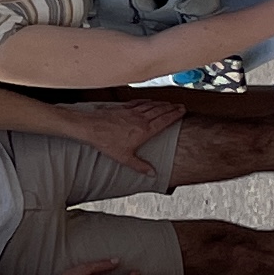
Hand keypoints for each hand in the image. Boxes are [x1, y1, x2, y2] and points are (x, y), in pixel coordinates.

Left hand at [54, 93, 180, 169]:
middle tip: (180, 105)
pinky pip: (138, 102)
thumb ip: (140, 166)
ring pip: (150, 105)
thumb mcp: (125, 158)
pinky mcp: (122, 108)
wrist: (91, 127)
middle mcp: (140, 118)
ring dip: (161, 104)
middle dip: (171, 108)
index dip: (174, 115)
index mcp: (144, 130)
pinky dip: (146, 101)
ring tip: (169, 103)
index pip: (164, 120)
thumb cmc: (107, 142)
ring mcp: (131, 112)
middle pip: (160, 111)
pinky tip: (149, 100)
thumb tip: (152, 174)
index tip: (182, 111)